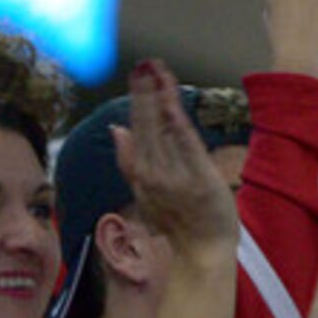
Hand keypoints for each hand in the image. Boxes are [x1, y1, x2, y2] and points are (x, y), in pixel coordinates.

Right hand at [114, 60, 238, 261]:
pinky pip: (185, 143)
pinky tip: (172, 99)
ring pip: (163, 129)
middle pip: (146, 125)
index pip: (136, 128)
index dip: (137, 100)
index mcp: (139, 172)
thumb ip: (129, 160)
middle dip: (144, 93)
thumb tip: (116, 128)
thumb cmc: (177, 223)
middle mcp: (152, 172)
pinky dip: (176, 120)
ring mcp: (174, 176)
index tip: (138, 75)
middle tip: (144, 65)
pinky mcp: (199, 179)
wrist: (201, 252)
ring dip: (160, 98)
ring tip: (157, 72)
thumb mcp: (145, 192)